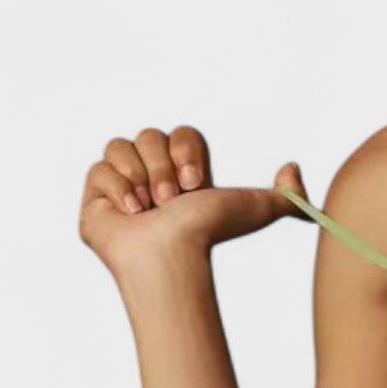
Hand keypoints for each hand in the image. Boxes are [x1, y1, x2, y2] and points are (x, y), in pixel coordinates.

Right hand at [78, 124, 313, 280]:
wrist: (171, 255)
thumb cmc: (209, 234)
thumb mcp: (258, 209)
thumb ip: (288, 195)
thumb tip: (291, 168)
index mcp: (185, 171)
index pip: (181, 132)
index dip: (186, 152)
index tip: (194, 185)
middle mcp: (153, 173)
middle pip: (149, 134)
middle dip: (161, 168)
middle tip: (170, 202)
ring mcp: (122, 185)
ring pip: (119, 146)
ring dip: (139, 177)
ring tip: (149, 210)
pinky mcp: (95, 200)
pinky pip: (98, 169)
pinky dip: (117, 190)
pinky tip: (131, 214)